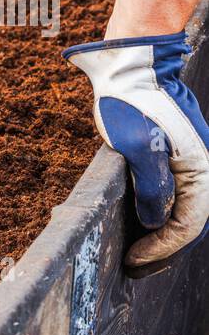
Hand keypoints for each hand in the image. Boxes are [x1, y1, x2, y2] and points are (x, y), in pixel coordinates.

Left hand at [66, 33, 208, 273]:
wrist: (134, 67)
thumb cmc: (132, 104)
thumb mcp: (137, 148)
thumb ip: (152, 187)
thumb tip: (157, 221)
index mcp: (199, 169)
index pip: (187, 225)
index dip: (161, 249)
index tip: (132, 260)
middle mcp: (203, 168)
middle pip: (191, 223)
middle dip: (164, 250)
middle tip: (135, 266)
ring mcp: (193, 161)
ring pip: (186, 211)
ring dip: (164, 236)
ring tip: (139, 254)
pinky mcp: (179, 155)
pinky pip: (178, 195)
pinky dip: (163, 216)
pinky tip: (144, 224)